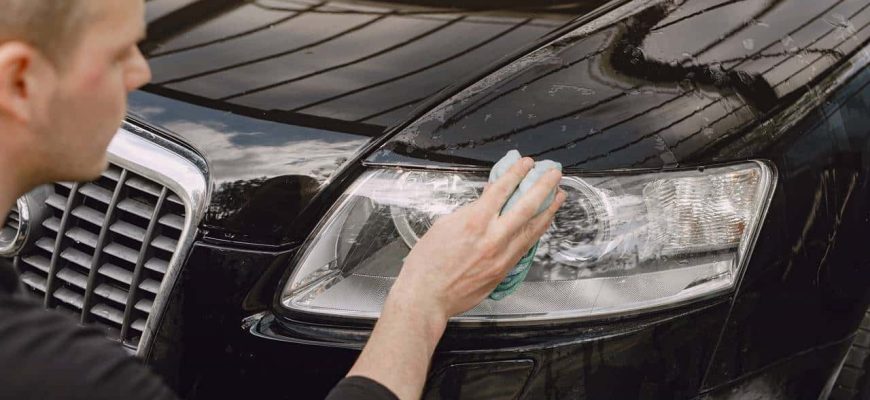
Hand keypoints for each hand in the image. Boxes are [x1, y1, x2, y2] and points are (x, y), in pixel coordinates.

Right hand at [387, 156, 565, 325]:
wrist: (427, 296)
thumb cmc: (428, 263)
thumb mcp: (444, 225)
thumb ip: (470, 210)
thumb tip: (488, 197)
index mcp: (474, 221)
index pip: (502, 189)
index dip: (517, 173)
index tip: (527, 163)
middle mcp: (493, 238)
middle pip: (526, 206)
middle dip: (543, 187)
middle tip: (555, 174)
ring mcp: (502, 256)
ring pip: (533, 229)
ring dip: (548, 210)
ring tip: (559, 196)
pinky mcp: (504, 271)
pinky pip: (526, 246)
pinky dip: (536, 231)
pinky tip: (543, 223)